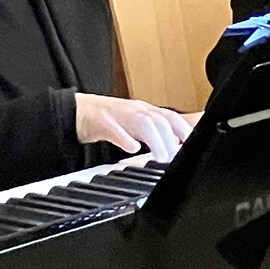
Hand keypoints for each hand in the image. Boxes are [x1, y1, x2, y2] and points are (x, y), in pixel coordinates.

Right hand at [74, 94, 194, 161]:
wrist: (78, 112)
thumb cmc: (108, 119)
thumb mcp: (134, 123)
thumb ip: (154, 131)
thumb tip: (175, 142)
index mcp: (143, 110)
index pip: (169, 116)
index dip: (183, 129)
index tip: (191, 143)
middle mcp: (134, 110)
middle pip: (158, 120)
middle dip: (170, 139)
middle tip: (174, 158)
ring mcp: (118, 114)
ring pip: (141, 122)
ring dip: (155, 140)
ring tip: (161, 157)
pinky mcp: (101, 122)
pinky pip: (114, 129)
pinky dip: (125, 138)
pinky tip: (132, 148)